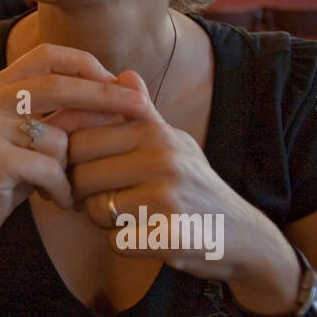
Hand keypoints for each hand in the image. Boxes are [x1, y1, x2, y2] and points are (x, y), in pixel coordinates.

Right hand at [0, 43, 149, 252]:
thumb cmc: (8, 177)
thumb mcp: (39, 140)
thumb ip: (71, 113)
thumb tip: (131, 79)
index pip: (47, 55)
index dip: (87, 65)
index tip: (121, 84)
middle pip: (58, 85)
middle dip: (106, 96)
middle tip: (144, 108)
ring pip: (58, 137)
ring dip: (73, 168)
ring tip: (66, 187)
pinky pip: (49, 169)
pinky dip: (62, 189)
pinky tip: (59, 201)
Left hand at [65, 69, 294, 297]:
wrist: (242, 235)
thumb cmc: (195, 185)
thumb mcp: (174, 142)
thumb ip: (143, 112)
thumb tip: (124, 73)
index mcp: (154, 133)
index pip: (80, 141)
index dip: (74, 163)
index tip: (87, 174)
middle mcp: (161, 159)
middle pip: (81, 176)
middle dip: (83, 194)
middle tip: (104, 200)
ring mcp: (167, 197)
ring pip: (95, 210)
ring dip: (104, 221)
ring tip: (132, 216)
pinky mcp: (170, 235)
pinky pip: (115, 241)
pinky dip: (123, 244)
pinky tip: (146, 237)